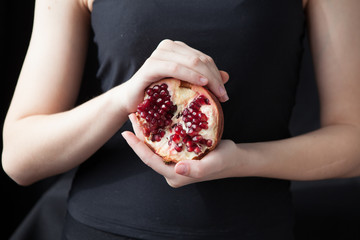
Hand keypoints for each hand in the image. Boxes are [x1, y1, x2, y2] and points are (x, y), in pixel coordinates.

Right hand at [121, 39, 229, 112]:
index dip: (217, 74)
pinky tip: (202, 83)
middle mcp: (168, 47)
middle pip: (200, 59)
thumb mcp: (184, 86)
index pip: (204, 59)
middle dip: (215, 78)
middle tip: (223, 96)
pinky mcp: (150, 65)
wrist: (132, 101)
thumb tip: (226, 75)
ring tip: (217, 93)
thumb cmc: (158, 94)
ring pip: (191, 61)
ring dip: (207, 77)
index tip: (224, 93)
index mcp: (177, 49)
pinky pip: (175, 67)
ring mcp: (158, 54)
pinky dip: (190, 75)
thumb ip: (203, 78)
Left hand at [121, 114, 238, 187]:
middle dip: (139, 136)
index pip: (151, 160)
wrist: (235, 158)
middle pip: (149, 153)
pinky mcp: (179, 154)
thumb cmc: (226, 161)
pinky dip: (157, 131)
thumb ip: (196, 170)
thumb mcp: (214, 164)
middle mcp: (172, 170)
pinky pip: (163, 143)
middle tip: (132, 116)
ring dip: (147, 132)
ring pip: (155, 147)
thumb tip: (177, 169)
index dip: (136, 147)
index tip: (126, 133)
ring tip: (139, 115)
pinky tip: (155, 118)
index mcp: (175, 175)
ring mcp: (175, 162)